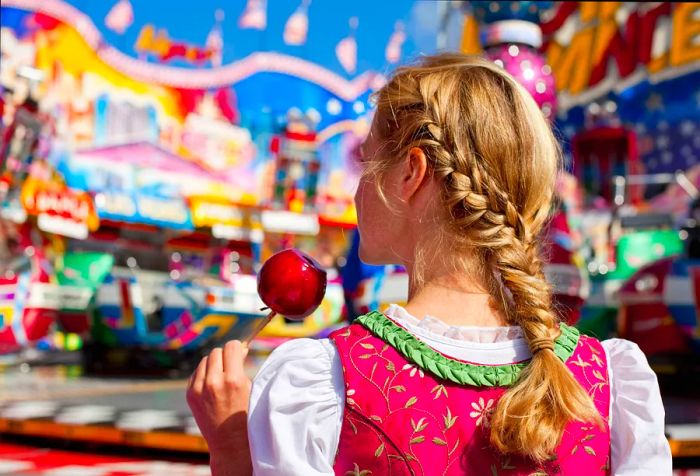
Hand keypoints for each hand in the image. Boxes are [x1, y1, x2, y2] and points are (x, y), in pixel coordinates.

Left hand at [187, 340, 251, 475]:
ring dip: (214, 364)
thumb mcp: (249, 389)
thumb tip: (238, 348)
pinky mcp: (190, 394)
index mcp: (234, 380)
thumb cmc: (245, 415)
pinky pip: (196, 372)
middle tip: (231, 366)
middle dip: (225, 356)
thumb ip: (242, 366)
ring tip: (221, 376)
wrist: (229, 443)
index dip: (237, 347)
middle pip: (216, 351)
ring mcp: (199, 389)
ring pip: (205, 360)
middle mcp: (214, 382)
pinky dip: (204, 374)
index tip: (240, 352)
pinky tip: (212, 384)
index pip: (231, 347)